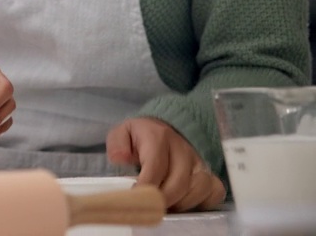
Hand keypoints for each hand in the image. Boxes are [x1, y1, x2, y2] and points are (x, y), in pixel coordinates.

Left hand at [106, 117, 225, 211]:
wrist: (163, 127)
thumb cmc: (140, 137)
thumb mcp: (122, 133)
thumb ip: (117, 144)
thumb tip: (120, 158)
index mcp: (159, 137)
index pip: (156, 167)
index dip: (146, 187)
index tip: (136, 198)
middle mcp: (183, 148)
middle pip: (179, 183)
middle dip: (162, 200)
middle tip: (149, 206)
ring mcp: (199, 161)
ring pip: (200, 188)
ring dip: (182, 203)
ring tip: (165, 205)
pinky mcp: (209, 171)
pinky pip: (215, 191)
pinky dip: (203, 202)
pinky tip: (185, 202)